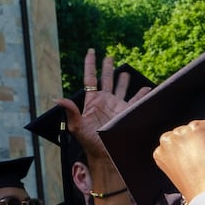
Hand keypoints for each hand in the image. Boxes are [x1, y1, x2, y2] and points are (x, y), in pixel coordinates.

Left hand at [55, 49, 150, 168]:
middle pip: (106, 79)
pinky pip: (136, 101)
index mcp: (92, 100)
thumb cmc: (89, 142)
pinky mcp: (127, 113)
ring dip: (123, 80)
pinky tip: (147, 89)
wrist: (105, 154)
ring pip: (121, 88)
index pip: (90, 78)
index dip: (90, 64)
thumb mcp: (77, 127)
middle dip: (108, 68)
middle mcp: (105, 101)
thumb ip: (70, 111)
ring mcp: (116, 106)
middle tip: (109, 57)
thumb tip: (58, 99)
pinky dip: (142, 94)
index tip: (91, 51)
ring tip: (125, 72)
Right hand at [154, 119, 204, 201]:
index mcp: (160, 151)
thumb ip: (181, 155)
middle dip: (201, 145)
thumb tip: (194, 145)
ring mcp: (182, 131)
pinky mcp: (200, 127)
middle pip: (193, 133)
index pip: (182, 142)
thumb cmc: (199, 189)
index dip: (194, 155)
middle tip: (204, 166)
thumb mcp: (181, 171)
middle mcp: (167, 138)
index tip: (196, 169)